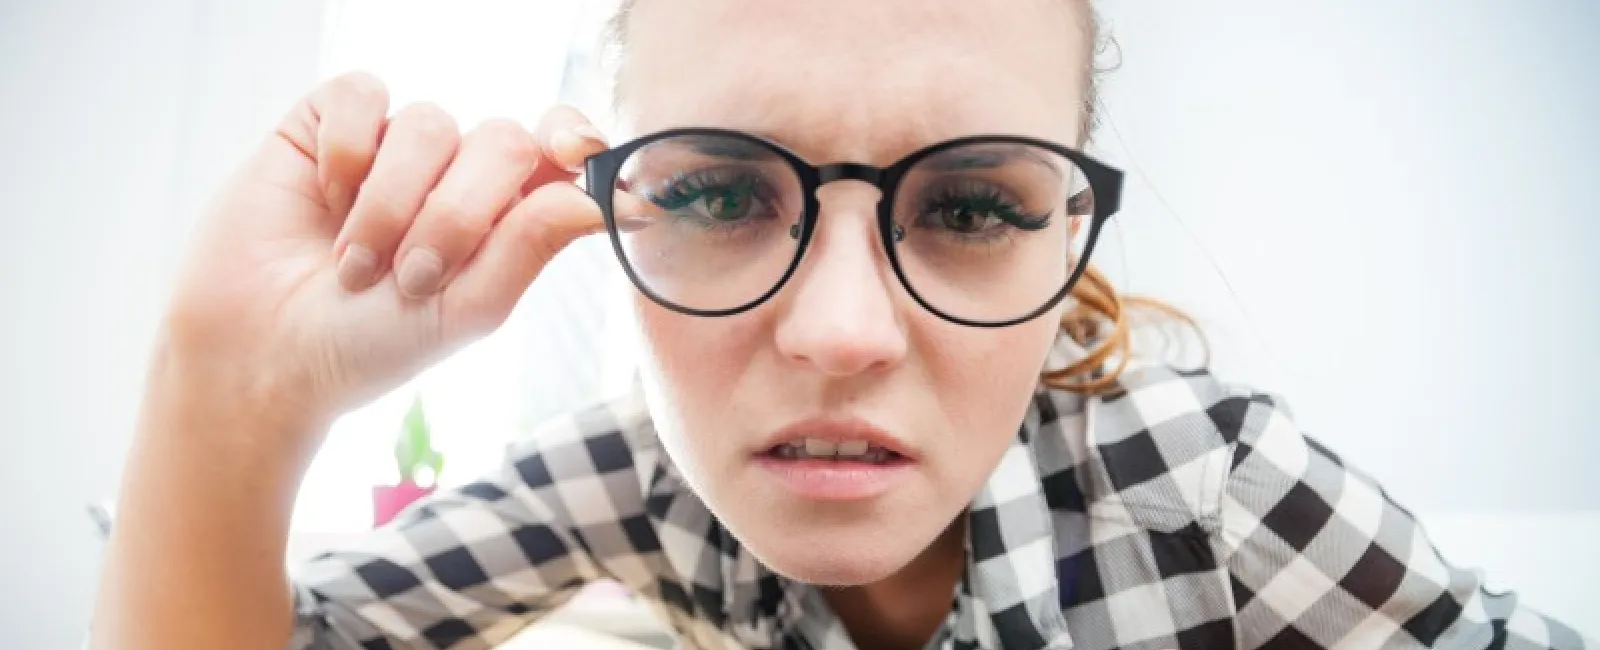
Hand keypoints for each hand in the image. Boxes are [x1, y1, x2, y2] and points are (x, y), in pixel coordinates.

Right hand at [159, 71, 608, 428]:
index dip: (575, 141)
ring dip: (393, 206)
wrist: (264, 355)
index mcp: (504, 215)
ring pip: (431, 124)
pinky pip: (361, 95)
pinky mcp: (328, 124)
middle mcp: (455, 172)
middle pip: (503, 141)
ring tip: (355, 265)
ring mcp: (392, 145)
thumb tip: (598, 199)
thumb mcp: (467, 309)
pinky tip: (324, 198)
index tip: (573, 156)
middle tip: (411, 279)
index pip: (559, 152)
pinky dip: (346, 152)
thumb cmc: (369, 344)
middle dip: (460, 215)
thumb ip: (531, 247)